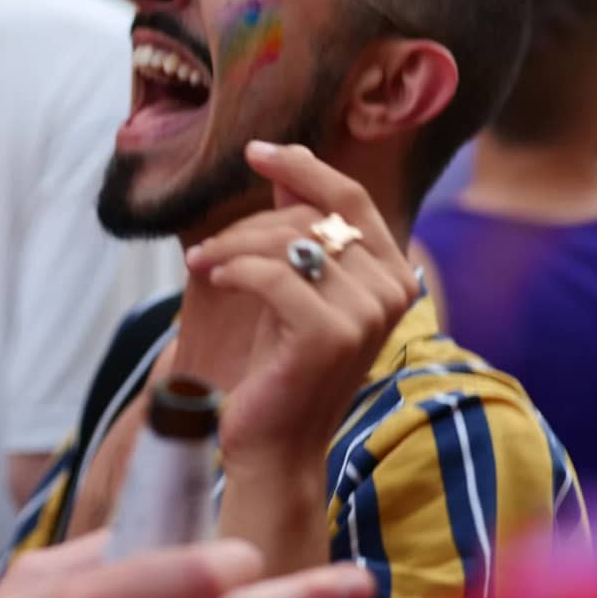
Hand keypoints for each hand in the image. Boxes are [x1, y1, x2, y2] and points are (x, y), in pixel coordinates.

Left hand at [185, 142, 417, 467]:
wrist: (272, 444)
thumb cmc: (279, 365)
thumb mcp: (294, 287)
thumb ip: (301, 230)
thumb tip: (287, 166)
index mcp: (395, 275)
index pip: (352, 197)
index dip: (303, 167)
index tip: (256, 153)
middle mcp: (393, 291)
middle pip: (313, 216)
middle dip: (251, 223)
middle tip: (207, 247)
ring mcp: (367, 314)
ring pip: (289, 242)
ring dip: (232, 247)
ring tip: (202, 264)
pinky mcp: (330, 335)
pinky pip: (273, 275)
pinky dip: (234, 270)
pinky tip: (211, 280)